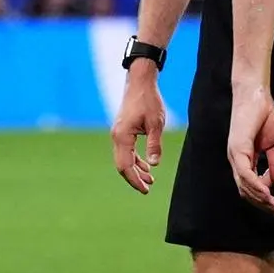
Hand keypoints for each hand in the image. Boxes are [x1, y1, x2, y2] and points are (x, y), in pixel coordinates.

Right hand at [111, 63, 166, 193]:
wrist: (140, 82)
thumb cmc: (149, 101)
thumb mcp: (156, 123)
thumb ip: (154, 144)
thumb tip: (154, 165)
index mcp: (122, 136)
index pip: (125, 166)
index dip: (135, 180)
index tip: (145, 190)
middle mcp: (116, 137)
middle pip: (122, 165)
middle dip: (134, 178)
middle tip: (147, 189)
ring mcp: (118, 134)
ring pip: (123, 158)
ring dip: (135, 170)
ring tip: (150, 180)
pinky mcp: (122, 130)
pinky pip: (126, 151)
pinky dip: (135, 160)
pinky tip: (146, 165)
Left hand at [227, 82, 273, 216]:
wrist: (257, 93)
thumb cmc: (264, 114)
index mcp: (244, 160)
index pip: (251, 187)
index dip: (264, 199)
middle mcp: (236, 160)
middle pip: (246, 191)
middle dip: (263, 204)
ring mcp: (235, 155)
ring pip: (244, 185)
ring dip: (260, 198)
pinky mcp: (238, 148)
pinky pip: (245, 173)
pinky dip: (256, 185)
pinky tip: (268, 193)